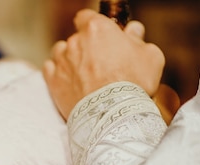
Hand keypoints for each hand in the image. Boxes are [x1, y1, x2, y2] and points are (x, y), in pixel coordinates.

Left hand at [43, 9, 165, 119]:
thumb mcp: (150, 56)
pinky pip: (49, 68)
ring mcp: (62, 60)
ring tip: (82, 72)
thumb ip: (138, 39)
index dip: (93, 24)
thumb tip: (133, 31)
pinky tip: (68, 80)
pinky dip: (57, 72)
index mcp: (97, 29)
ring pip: (60, 51)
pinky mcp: (53, 80)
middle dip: (86, 46)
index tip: (100, 34)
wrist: (111, 113)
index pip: (87, 16)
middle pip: (76, 37)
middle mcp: (75, 41)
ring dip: (69, 58)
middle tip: (99, 61)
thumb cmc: (133, 83)